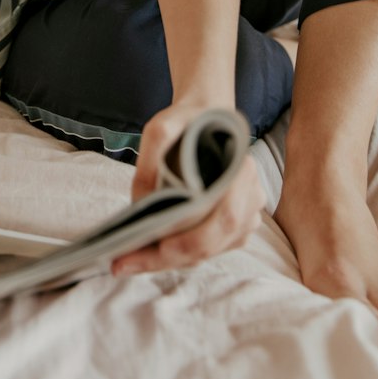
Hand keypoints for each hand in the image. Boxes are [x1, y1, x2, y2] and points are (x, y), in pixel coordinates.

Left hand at [111, 101, 265, 276]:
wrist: (208, 116)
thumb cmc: (188, 121)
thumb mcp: (162, 126)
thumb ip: (151, 156)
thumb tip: (139, 203)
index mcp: (242, 170)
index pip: (224, 217)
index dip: (193, 239)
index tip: (157, 247)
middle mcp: (251, 197)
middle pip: (213, 242)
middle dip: (169, 258)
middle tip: (126, 262)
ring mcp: (246, 216)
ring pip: (208, 251)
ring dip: (169, 261)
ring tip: (129, 260)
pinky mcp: (232, 228)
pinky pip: (206, 249)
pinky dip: (177, 255)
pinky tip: (148, 253)